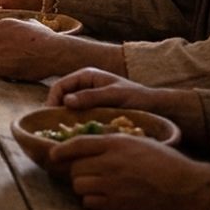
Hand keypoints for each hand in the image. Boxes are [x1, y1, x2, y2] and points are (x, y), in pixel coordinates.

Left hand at [0, 19, 84, 80]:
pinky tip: (18, 70)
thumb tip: (10, 28)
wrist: (54, 52)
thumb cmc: (47, 39)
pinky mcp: (3, 66)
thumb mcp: (30, 24)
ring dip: (0, 65)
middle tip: (5, 59)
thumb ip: (16, 26)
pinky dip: (7, 73)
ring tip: (15, 65)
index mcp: (4, 24)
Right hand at [46, 67, 206, 146]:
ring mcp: (89, 98)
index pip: (60, 85)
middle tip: (56, 128)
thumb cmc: (138, 98)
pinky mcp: (94, 110)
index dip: (52, 100)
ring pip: (68, 107)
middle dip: (57, 110)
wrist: (157, 108)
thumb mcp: (115, 96)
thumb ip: (92, 96)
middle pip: (61, 96)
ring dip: (65, 118)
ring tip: (65, 132)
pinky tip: (78, 134)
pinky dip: (75, 123)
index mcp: (88, 75)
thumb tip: (67, 101)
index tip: (51, 116)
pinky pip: (79, 115)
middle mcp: (86, 85)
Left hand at [50, 135, 209, 209]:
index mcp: (116, 144)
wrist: (186, 187)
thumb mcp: (139, 141)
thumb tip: (90, 144)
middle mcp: (110, 163)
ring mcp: (112, 185)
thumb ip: (114, 142)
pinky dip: (92, 200)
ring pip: (79, 185)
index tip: (53, 154)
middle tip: (85, 172)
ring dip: (83, 185)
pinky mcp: (117, 204)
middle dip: (76, 170)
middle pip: (75, 168)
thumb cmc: (166, 162)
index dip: (61, 150)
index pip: (77, 144)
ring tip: (96, 185)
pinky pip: (89, 202)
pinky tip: (103, 197)